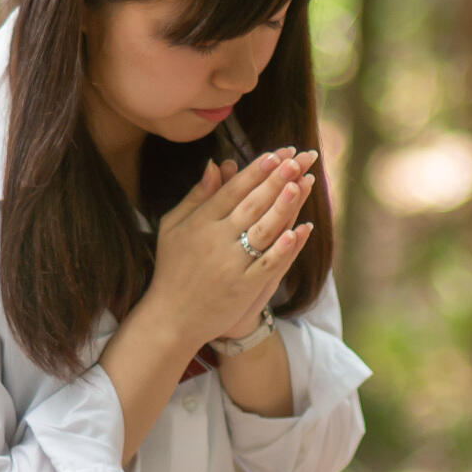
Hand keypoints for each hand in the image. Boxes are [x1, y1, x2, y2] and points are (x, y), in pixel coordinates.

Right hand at [147, 146, 314, 346]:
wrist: (172, 317)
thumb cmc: (173, 268)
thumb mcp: (174, 227)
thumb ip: (197, 196)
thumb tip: (216, 164)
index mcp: (200, 222)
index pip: (232, 190)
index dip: (256, 171)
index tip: (276, 154)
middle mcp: (215, 240)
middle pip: (251, 205)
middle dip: (275, 180)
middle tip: (297, 159)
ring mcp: (230, 264)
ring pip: (262, 230)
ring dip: (282, 207)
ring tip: (300, 183)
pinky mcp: (242, 287)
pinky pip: (266, 264)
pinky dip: (282, 248)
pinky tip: (299, 232)